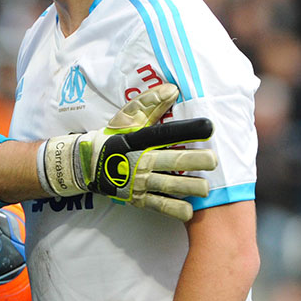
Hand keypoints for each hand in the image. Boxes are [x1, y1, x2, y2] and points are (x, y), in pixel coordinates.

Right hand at [44, 84, 218, 221]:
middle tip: (213, 160)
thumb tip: (173, 90)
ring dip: (189, 187)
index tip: (208, 127)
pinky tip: (189, 211)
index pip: (165, 133)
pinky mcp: (139, 197)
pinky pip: (159, 205)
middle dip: (194, 161)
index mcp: (139, 139)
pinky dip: (174, 209)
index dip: (187, 130)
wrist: (87, 165)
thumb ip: (150, 102)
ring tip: (206, 188)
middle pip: (171, 160)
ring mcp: (140, 181)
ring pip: (168, 185)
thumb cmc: (113, 137)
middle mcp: (141, 161)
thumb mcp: (127, 117)